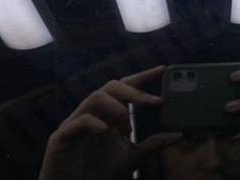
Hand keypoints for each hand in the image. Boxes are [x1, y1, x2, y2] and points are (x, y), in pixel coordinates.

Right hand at [39, 66, 180, 179]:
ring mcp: (75, 123)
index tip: (163, 70)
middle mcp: (92, 113)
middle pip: (111, 86)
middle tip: (154, 101)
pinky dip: (94, 123)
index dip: (142, 77)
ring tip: (127, 127)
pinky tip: (104, 131)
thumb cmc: (99, 172)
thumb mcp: (133, 157)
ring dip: (117, 108)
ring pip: (95, 97)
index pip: (125, 88)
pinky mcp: (61, 137)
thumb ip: (153, 144)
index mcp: (107, 114)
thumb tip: (178, 134)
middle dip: (134, 90)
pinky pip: (78, 121)